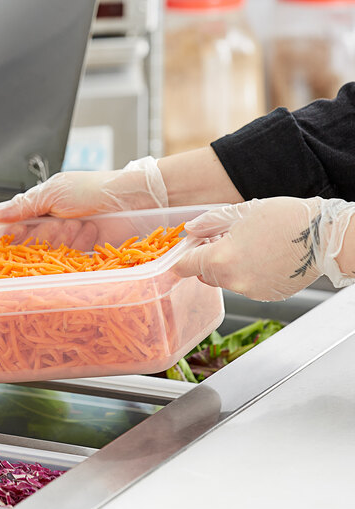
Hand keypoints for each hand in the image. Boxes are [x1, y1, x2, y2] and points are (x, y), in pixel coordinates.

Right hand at [0, 156, 167, 247]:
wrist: (131, 199)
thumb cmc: (94, 189)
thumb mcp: (53, 192)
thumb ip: (22, 206)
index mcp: (41, 208)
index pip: (15, 229)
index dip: (15, 234)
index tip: (15, 235)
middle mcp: (52, 226)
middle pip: (32, 244)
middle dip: (47, 235)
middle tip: (64, 221)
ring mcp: (68, 241)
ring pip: (50, 253)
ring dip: (66, 239)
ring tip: (84, 223)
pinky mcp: (84, 254)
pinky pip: (70, 261)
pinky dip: (79, 248)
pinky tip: (92, 233)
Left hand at [173, 197, 354, 300]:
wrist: (325, 237)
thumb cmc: (286, 219)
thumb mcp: (241, 212)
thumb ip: (210, 222)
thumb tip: (191, 229)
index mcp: (221, 259)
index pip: (184, 266)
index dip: (183, 256)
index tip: (187, 249)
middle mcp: (233, 280)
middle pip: (204, 274)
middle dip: (207, 259)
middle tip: (222, 239)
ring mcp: (250, 292)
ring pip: (225, 280)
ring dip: (228, 267)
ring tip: (249, 246)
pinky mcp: (266, 296)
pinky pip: (246, 286)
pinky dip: (247, 274)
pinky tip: (263, 258)